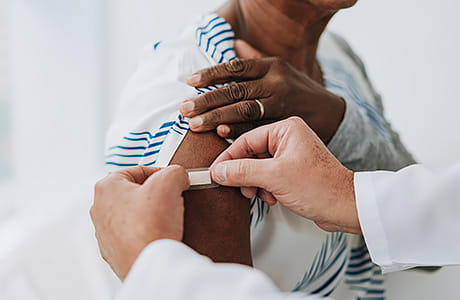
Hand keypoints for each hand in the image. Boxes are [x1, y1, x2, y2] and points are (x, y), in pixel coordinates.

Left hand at [90, 165, 189, 279]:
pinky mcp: (115, 252)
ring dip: (152, 215)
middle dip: (155, 195)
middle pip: (135, 192)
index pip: (137, 170)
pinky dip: (148, 233)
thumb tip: (179, 176)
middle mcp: (100, 209)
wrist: (150, 264)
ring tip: (167, 219)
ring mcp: (105, 233)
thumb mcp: (170, 182)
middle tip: (171, 199)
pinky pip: (135, 235)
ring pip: (135, 214)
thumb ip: (175, 171)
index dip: (160, 173)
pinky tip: (160, 235)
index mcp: (106, 187)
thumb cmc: (150, 227)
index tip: (173, 181)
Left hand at [180, 40, 344, 141]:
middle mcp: (276, 84)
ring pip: (244, 110)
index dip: (211, 74)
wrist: (330, 113)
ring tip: (195, 124)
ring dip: (217, 117)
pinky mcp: (284, 125)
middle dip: (207, 100)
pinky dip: (239, 132)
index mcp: (272, 67)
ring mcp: (281, 105)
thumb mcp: (281, 69)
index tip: (190, 81)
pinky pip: (257, 128)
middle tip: (184, 109)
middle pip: (235, 90)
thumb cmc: (299, 90)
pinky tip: (221, 134)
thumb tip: (233, 43)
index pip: (236, 67)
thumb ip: (255, 58)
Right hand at [210, 117, 359, 233]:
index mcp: (286, 130)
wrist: (345, 208)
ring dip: (255, 183)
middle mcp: (288, 138)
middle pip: (250, 154)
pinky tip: (272, 197)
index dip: (229, 158)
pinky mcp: (292, 170)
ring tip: (261, 194)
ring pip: (257, 167)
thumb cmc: (321, 187)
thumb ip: (243, 172)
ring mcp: (290, 155)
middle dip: (244, 174)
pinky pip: (267, 176)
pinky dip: (265, 188)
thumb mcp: (275, 177)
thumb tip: (219, 171)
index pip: (245, 140)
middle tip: (240, 187)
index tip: (216, 172)